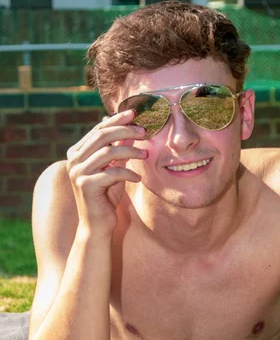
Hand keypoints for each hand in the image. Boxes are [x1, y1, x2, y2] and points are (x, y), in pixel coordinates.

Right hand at [66, 110, 146, 236]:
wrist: (97, 225)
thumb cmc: (106, 197)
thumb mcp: (114, 170)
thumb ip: (119, 151)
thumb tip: (130, 130)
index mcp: (77, 152)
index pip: (98, 130)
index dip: (116, 120)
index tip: (134, 114)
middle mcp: (74, 160)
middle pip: (102, 136)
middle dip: (125, 130)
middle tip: (144, 131)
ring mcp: (77, 172)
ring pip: (108, 152)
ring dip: (130, 151)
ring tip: (145, 155)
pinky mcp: (85, 185)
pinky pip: (112, 172)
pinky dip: (128, 173)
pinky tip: (138, 178)